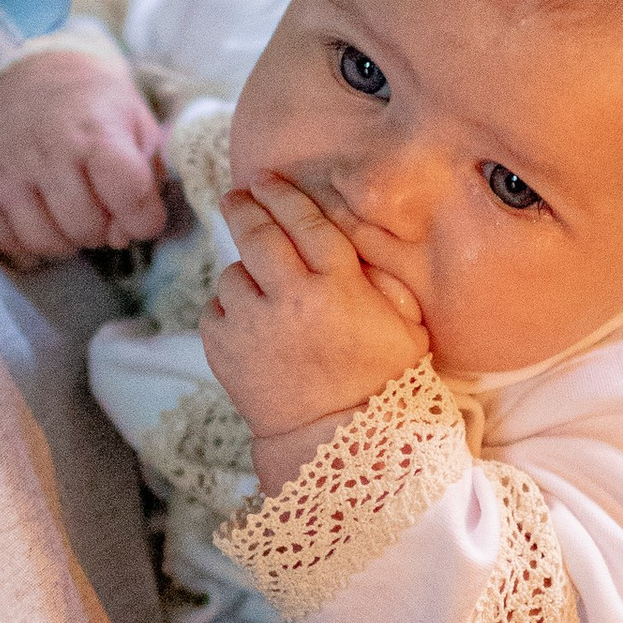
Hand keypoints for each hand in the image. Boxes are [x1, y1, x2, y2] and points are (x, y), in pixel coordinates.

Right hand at [0, 53, 166, 265]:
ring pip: (45, 242)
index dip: (144, 219)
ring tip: (73, 213)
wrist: (37, 75)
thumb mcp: (141, 128)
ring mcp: (8, 169)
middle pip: (86, 228)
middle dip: (103, 229)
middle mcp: (47, 150)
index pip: (129, 197)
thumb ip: (147, 182)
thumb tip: (125, 234)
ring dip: (67, 239)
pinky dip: (29, 241)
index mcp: (96, 132)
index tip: (142, 212)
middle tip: (102, 207)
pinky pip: (7, 242)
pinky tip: (43, 216)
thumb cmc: (97, 109)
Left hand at [203, 173, 426, 466]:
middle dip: (245, 207)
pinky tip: (252, 322)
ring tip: (264, 292)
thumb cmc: (382, 382)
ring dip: (245, 274)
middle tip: (238, 195)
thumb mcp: (406, 326)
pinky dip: (229, 309)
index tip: (268, 179)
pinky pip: (216, 307)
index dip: (284, 195)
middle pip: (257, 233)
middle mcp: (290, 299)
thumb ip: (383, 276)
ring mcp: (251, 324)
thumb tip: (355, 235)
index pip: (305, 222)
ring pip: (233, 272)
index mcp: (338, 287)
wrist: (338, 444)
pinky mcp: (222, 349)